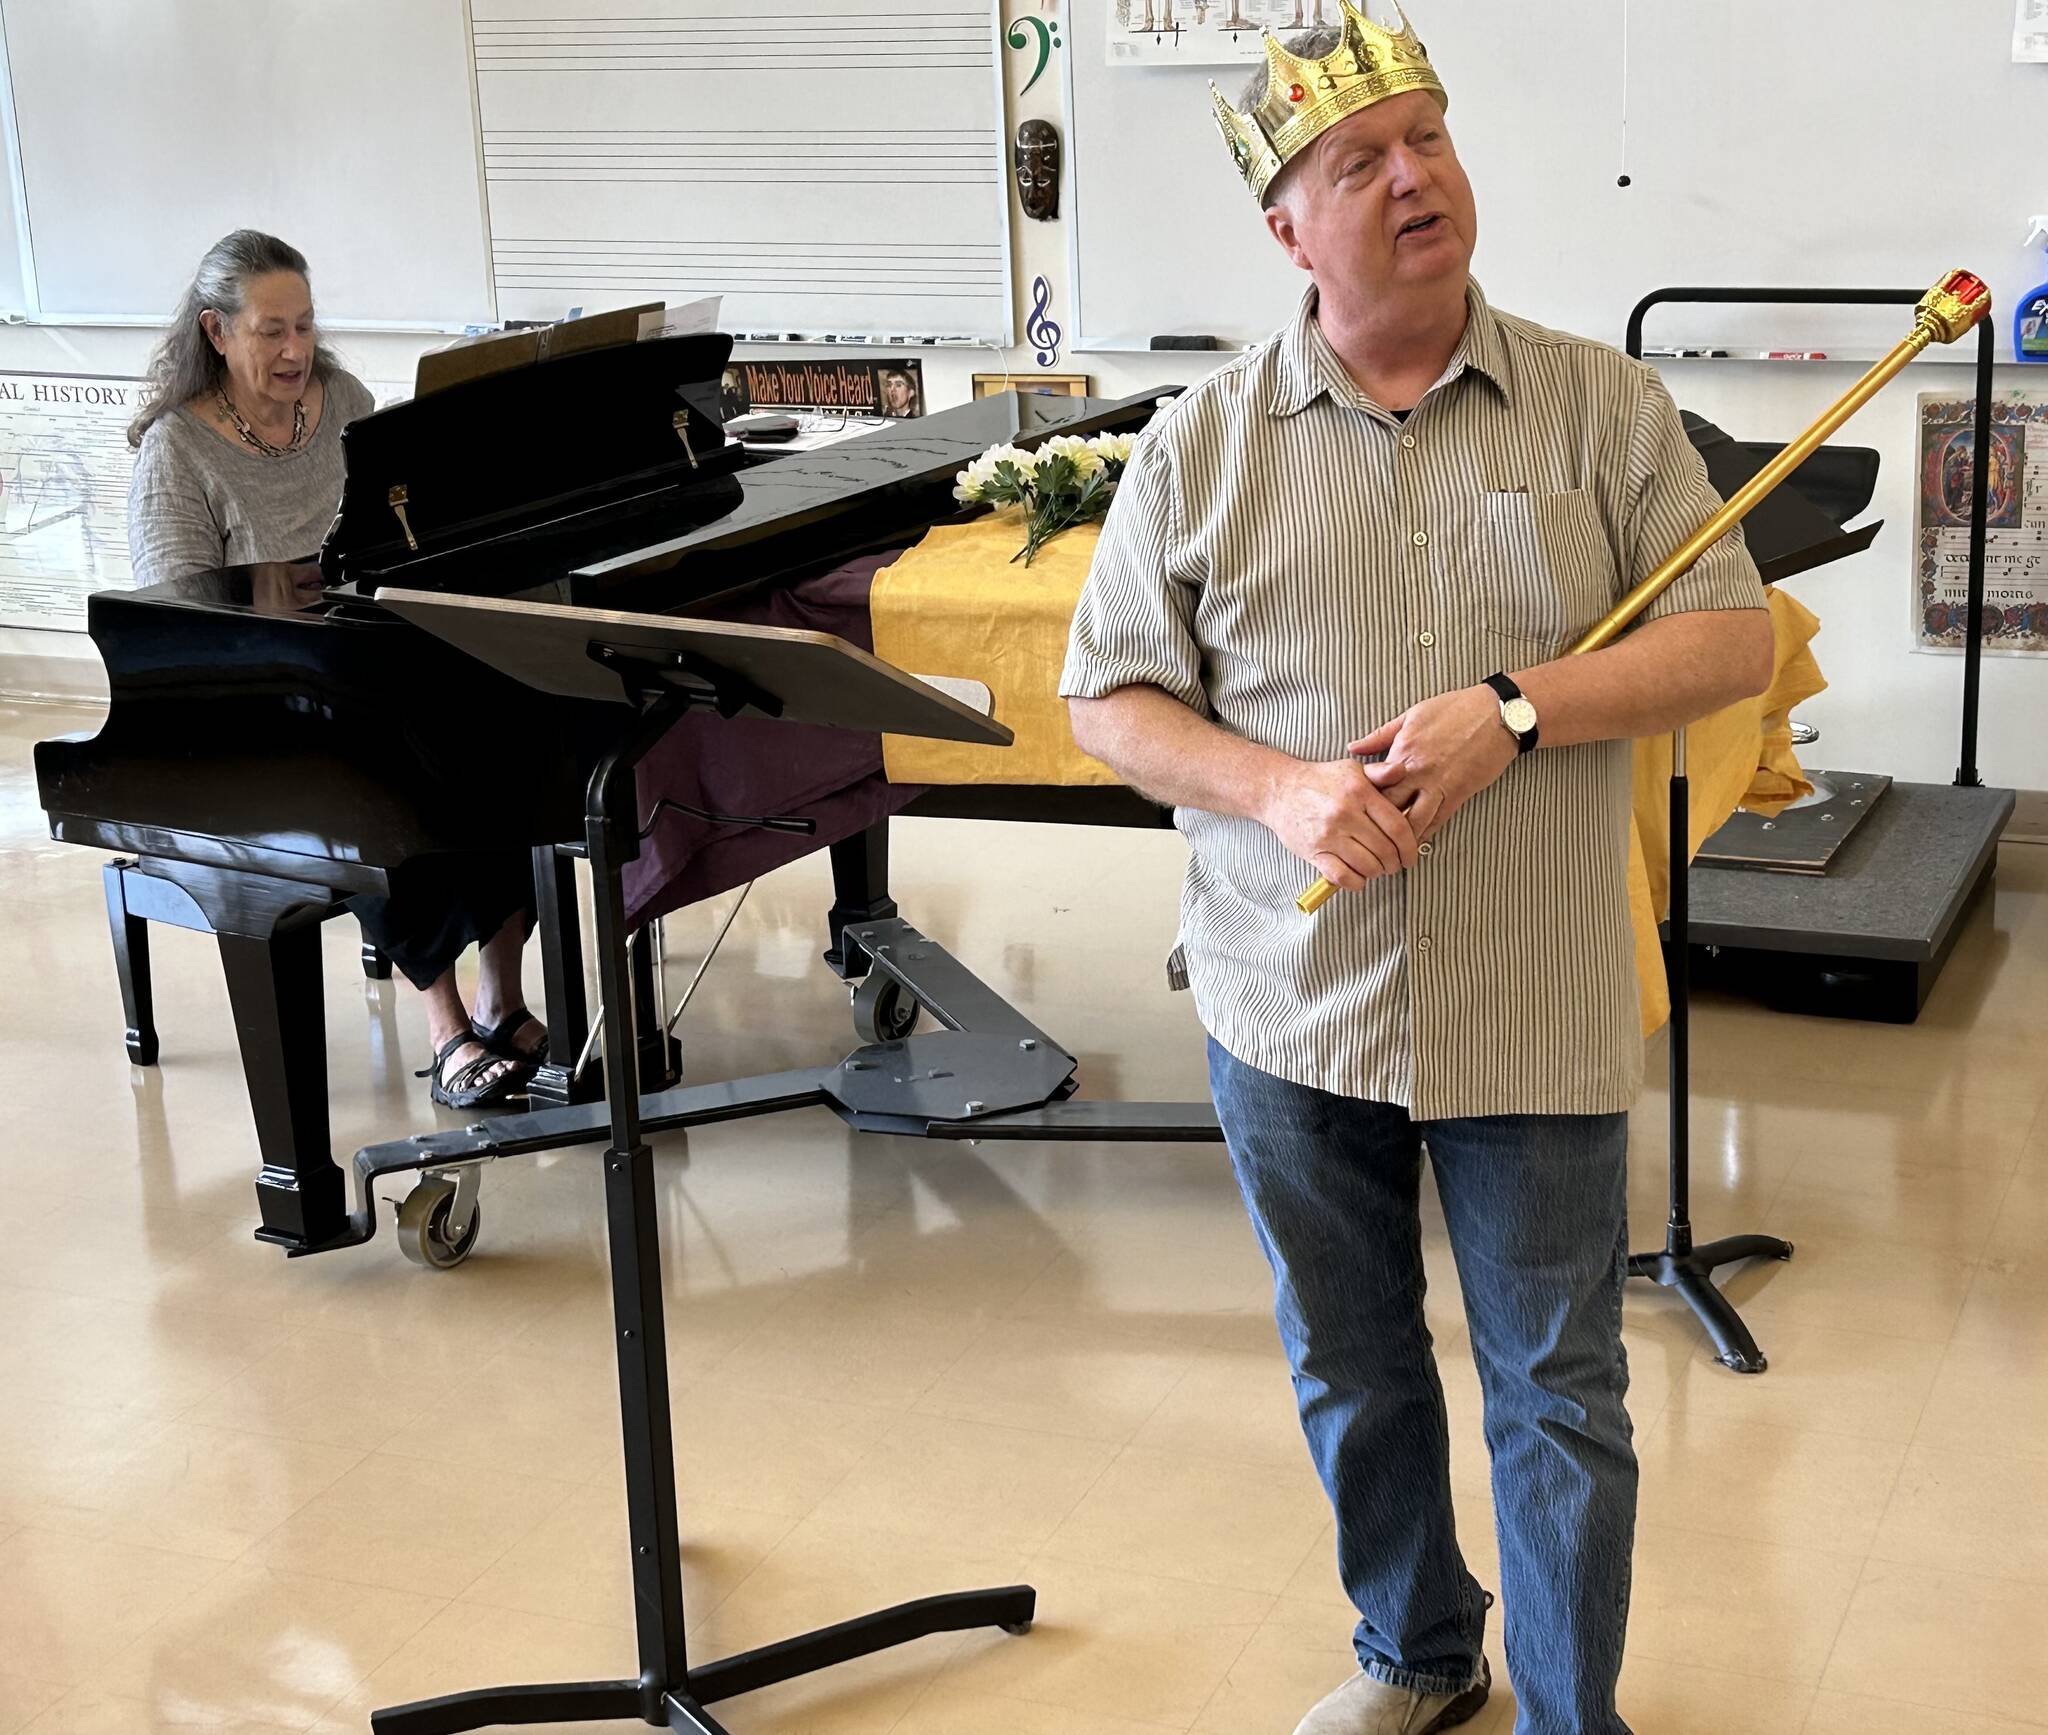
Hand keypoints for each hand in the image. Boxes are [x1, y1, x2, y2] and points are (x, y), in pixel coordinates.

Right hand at [1261, 756, 1419, 891]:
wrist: (1279, 790)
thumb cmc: (1320, 780)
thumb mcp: (1352, 770)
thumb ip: (1380, 772)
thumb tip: (1403, 770)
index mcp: (1359, 793)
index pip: (1397, 827)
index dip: (1410, 847)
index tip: (1411, 855)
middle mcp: (1345, 814)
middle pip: (1385, 850)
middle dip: (1395, 862)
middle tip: (1395, 864)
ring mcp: (1329, 835)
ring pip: (1367, 866)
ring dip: (1378, 872)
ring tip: (1377, 868)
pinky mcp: (1314, 852)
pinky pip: (1343, 877)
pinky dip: (1356, 882)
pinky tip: (1358, 876)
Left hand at [1349, 685, 1518, 843]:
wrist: (1498, 714)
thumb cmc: (1456, 709)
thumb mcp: (1412, 715)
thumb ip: (1380, 735)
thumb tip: (1352, 747)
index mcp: (1402, 751)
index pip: (1373, 784)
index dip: (1361, 799)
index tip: (1354, 809)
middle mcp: (1416, 772)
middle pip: (1388, 807)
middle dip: (1376, 824)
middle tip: (1366, 837)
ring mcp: (1438, 785)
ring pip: (1411, 821)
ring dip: (1400, 836)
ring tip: (1389, 848)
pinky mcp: (1458, 794)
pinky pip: (1436, 821)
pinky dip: (1424, 834)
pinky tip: (1414, 843)